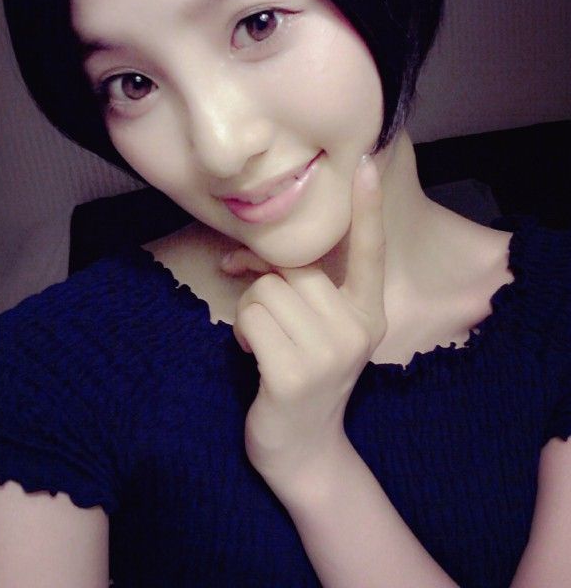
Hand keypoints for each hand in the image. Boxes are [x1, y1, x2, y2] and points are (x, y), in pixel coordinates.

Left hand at [220, 155, 386, 494]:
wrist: (302, 449)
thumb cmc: (301, 376)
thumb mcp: (317, 331)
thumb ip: (301, 290)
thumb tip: (243, 254)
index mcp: (369, 314)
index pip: (370, 252)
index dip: (368, 207)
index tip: (368, 163)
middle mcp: (357, 329)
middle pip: (294, 268)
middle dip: (264, 284)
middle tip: (262, 315)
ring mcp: (330, 354)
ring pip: (267, 290)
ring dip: (251, 313)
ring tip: (263, 344)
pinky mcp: (295, 374)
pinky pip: (251, 318)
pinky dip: (242, 333)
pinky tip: (254, 359)